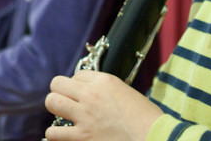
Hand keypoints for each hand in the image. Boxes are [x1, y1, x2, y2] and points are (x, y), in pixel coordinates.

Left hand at [44, 71, 161, 140]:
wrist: (157, 140)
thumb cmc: (147, 120)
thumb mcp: (127, 94)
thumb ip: (105, 90)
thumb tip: (90, 92)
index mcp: (104, 81)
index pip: (76, 75)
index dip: (78, 86)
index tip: (82, 96)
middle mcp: (91, 95)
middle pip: (57, 84)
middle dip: (60, 93)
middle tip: (67, 104)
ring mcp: (85, 117)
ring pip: (52, 103)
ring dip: (56, 112)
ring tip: (63, 119)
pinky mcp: (83, 138)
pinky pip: (54, 133)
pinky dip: (56, 135)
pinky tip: (63, 136)